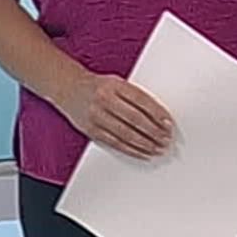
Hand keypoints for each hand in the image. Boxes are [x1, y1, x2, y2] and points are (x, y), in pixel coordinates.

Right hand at [57, 71, 174, 159]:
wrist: (68, 88)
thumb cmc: (97, 86)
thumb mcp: (117, 83)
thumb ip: (135, 96)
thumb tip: (159, 116)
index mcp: (114, 85)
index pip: (141, 100)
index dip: (157, 113)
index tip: (168, 123)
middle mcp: (104, 100)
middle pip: (135, 119)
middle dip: (154, 131)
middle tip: (166, 138)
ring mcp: (96, 116)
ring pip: (126, 134)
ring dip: (145, 143)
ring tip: (158, 148)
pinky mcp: (92, 130)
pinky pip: (115, 143)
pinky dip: (131, 150)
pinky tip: (143, 153)